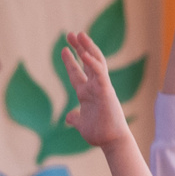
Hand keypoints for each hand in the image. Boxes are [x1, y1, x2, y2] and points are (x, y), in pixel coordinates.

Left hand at [57, 30, 133, 150]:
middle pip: (87, 62)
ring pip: (95, 62)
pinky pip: (100, 74)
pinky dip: (92, 63)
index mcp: (86, 93)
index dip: (70, 61)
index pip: (77, 73)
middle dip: (79, 47)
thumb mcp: (81, 124)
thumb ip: (75, 118)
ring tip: (79, 35)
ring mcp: (101, 87)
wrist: (111, 141)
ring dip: (87, 48)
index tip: (64, 49)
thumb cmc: (99, 133)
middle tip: (70, 34)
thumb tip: (69, 117)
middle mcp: (94, 87)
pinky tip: (84, 54)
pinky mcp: (106, 91)